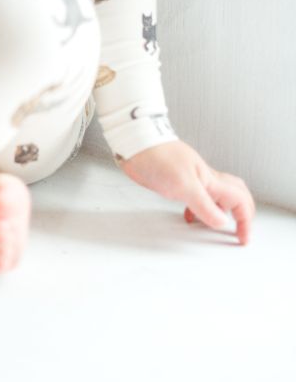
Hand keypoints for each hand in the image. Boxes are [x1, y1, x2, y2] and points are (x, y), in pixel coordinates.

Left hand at [116, 140, 254, 244]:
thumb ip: (204, 205)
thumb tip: (222, 222)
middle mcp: (205, 179)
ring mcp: (191, 179)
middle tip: (242, 230)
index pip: (240, 200)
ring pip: (215, 197)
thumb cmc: (158, 156)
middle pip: (235, 195)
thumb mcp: (184, 185)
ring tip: (218, 228)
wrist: (135, 143)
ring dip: (220, 213)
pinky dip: (198, 210)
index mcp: (211, 179)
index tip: (242, 238)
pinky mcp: (177, 181)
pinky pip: (196, 197)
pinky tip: (189, 217)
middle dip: (243, 213)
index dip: (245, 220)